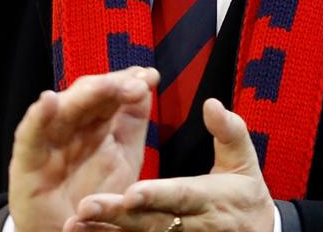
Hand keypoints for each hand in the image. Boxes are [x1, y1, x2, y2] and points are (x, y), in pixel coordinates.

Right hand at [8, 67, 158, 231]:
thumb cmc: (96, 200)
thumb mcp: (124, 159)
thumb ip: (133, 123)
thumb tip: (145, 85)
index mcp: (94, 124)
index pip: (109, 94)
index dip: (127, 82)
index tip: (150, 77)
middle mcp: (70, 127)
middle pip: (88, 96)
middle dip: (112, 86)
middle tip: (135, 83)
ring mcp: (48, 141)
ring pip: (63, 109)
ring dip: (84, 95)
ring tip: (106, 86)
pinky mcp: (26, 162)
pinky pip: (30, 135)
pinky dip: (38, 117)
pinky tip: (48, 101)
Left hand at [68, 98, 274, 231]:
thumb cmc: (246, 195)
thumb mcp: (245, 161)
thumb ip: (229, 131)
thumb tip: (211, 103)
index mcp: (208, 198)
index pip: (180, 195)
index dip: (156, 194)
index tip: (131, 191)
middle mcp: (189, 224)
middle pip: (150, 221)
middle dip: (118, 215)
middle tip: (86, 206)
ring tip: (76, 223)